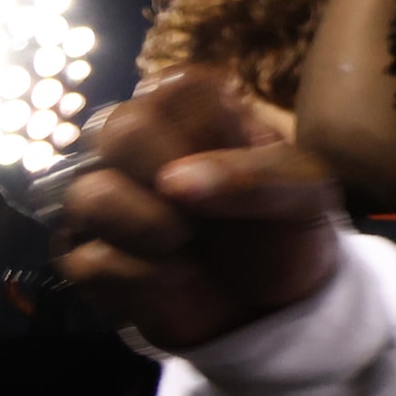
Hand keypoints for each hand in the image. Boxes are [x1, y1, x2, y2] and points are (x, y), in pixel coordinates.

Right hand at [54, 67, 343, 350]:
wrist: (277, 306)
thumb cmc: (287, 228)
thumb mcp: (307, 193)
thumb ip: (256, 174)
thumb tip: (173, 182)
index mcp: (191, 108)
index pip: (171, 88)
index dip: (204, 135)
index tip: (237, 168)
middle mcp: (137, 143)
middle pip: (115, 130)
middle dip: (166, 179)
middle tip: (204, 212)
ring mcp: (106, 198)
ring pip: (88, 194)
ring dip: (148, 228)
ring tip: (186, 245)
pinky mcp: (89, 255)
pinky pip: (88, 261)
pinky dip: (141, 279)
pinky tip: (174, 280)